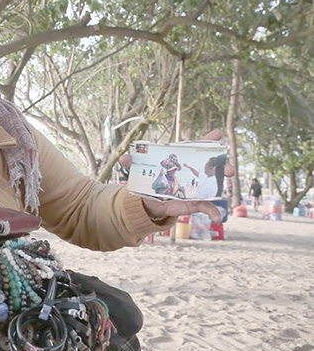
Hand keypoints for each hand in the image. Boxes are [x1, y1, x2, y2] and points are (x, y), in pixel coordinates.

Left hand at [120, 129, 234, 223]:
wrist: (148, 201)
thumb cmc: (148, 180)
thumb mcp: (140, 171)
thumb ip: (132, 163)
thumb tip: (123, 158)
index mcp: (180, 162)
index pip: (196, 149)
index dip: (207, 140)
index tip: (218, 133)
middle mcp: (192, 173)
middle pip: (211, 165)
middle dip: (222, 164)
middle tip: (227, 166)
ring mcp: (196, 187)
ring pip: (214, 184)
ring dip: (223, 182)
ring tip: (228, 180)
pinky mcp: (194, 202)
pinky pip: (207, 207)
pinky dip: (212, 212)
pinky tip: (215, 217)